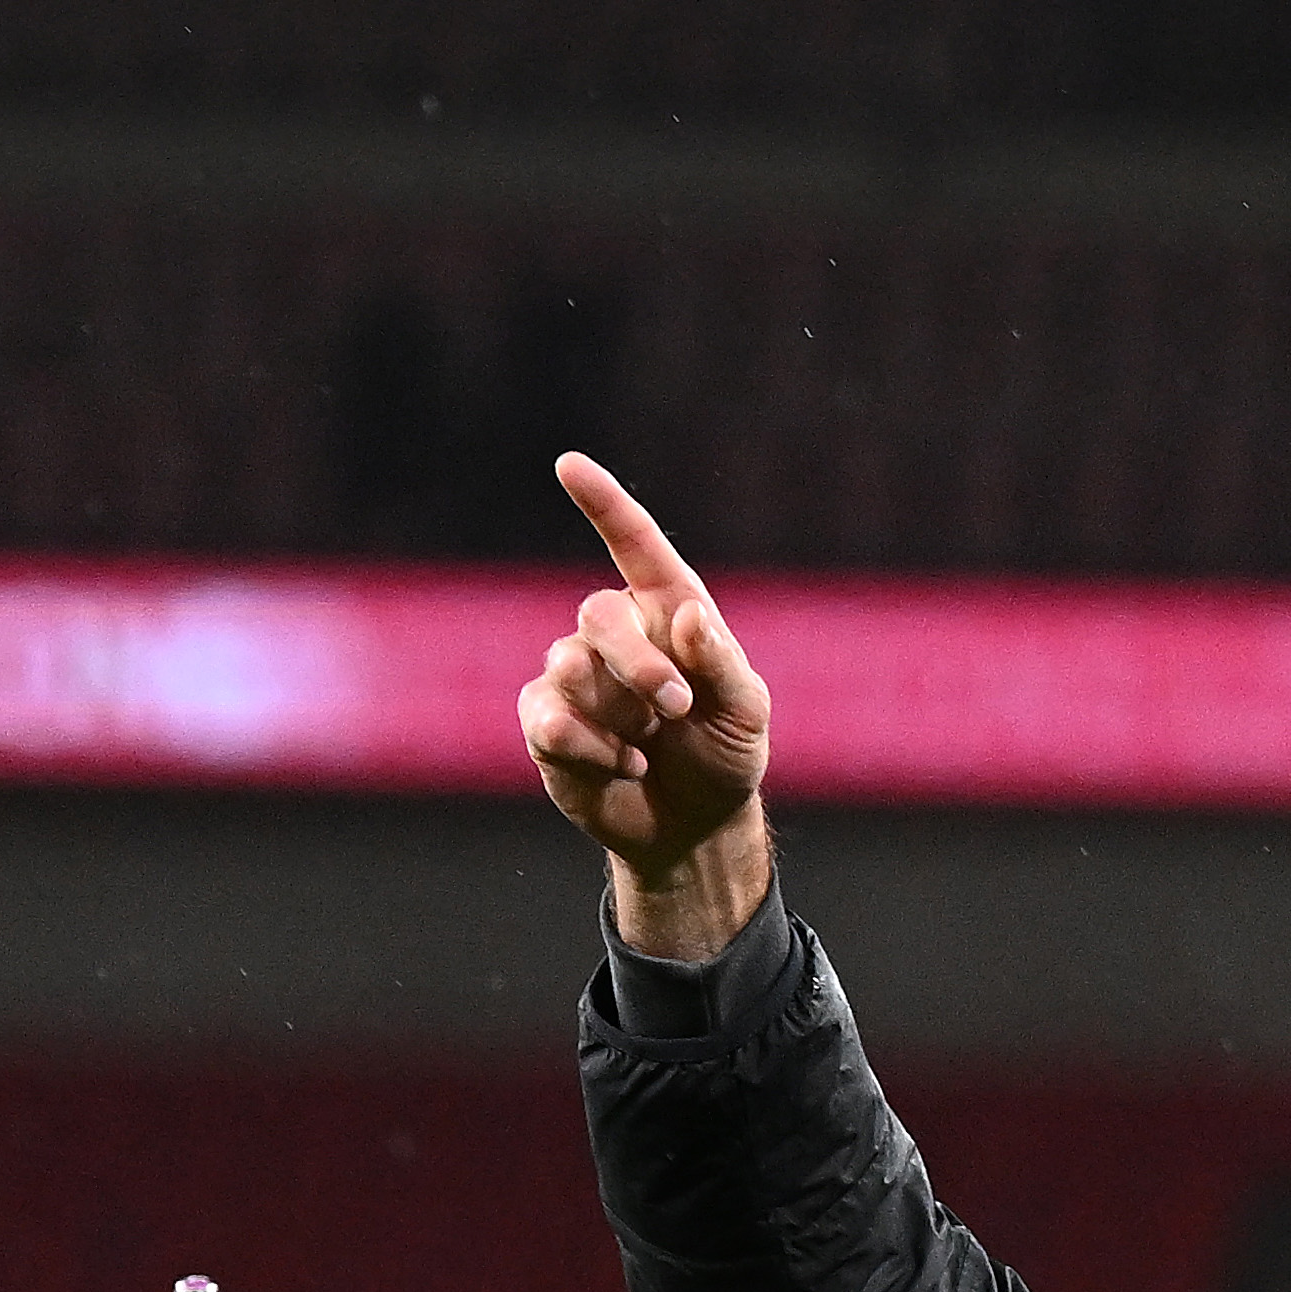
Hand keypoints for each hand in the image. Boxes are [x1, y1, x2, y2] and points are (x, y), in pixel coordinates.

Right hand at [518, 455, 776, 957]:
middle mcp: (615, 633)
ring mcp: (573, 676)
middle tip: (674, 707)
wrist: (693, 826)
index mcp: (667, 610)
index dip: (603, 504)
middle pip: (598, 615)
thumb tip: (689, 614)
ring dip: (618, 716)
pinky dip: (592, 750)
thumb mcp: (745, 711)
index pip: (633, 544)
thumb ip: (721, 661)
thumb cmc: (725, 756)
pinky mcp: (545, 722)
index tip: (569, 465)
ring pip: (569, 667)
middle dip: (638, 664)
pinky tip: (620, 766)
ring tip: (648, 746)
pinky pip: (550, 720)